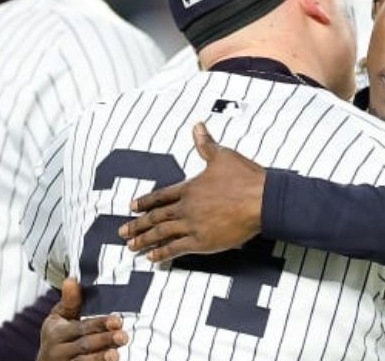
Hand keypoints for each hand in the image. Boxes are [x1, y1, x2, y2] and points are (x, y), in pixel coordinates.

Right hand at [38, 278, 127, 360]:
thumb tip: (71, 279)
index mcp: (56, 332)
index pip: (80, 327)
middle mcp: (57, 351)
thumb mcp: (59, 317)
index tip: (117, 320)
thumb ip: (70, 301)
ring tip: (116, 355)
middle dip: (104, 340)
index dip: (99, 324)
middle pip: (84, 345)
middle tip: (123, 336)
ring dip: (101, 358)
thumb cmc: (58, 335)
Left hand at [118, 122, 265, 261]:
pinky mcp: (203, 242)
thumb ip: (206, 145)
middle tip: (123, 231)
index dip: (145, 202)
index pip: (161, 196)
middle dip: (137, 225)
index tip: (132, 207)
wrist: (262, 200)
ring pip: (162, 234)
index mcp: (190, 188)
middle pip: (156, 217)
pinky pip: (176, 249)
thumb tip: (197, 127)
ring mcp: (193, 226)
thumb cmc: (245, 178)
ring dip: (145, 241)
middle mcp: (187, 207)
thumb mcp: (223, 156)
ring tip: (131, 247)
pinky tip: (152, 258)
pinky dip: (162, 254)